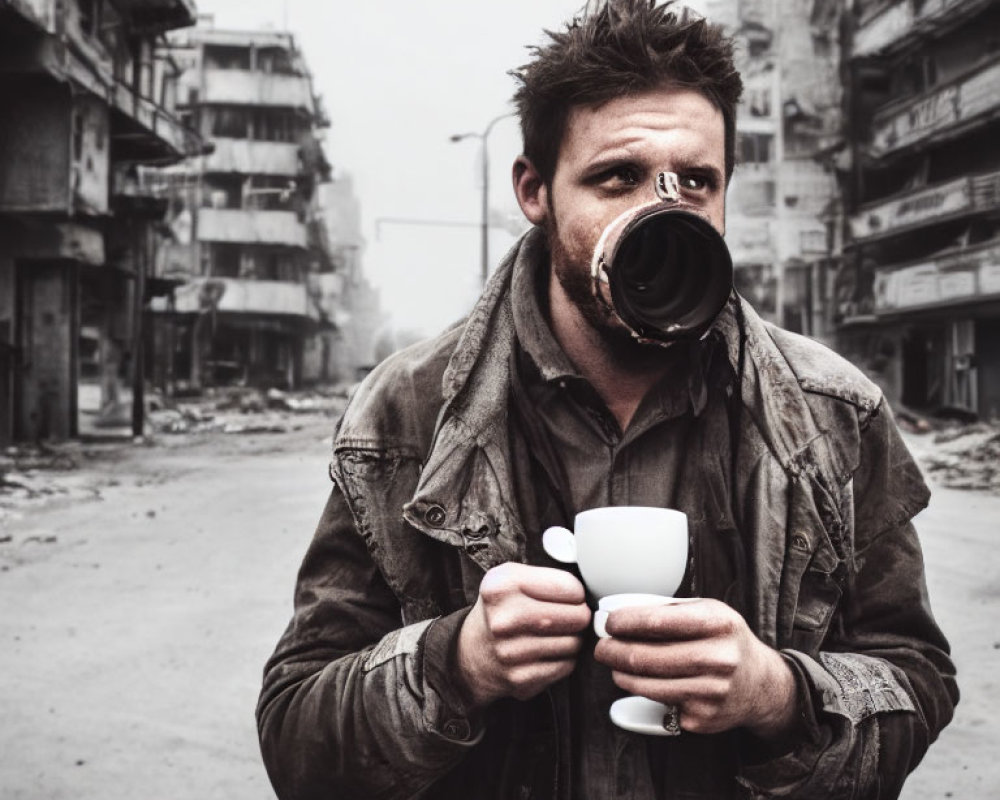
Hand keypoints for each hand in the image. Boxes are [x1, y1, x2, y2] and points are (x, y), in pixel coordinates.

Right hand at [456, 562, 590, 708]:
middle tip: (571, 615)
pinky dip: (564, 658)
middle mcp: (504, 619)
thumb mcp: (510, 578)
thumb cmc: (500, 610)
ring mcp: (511, 652)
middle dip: (580, 615)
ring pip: (573, 643)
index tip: (570, 595)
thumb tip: (587, 592)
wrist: (472, 652)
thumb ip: (545, 576)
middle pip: (576, 616)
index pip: (568, 587)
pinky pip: (565, 665)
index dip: (576, 591)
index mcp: (502, 586)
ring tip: (556, 633)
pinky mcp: (520, 677)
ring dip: (573, 638)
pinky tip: (549, 651)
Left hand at [593, 599, 797, 737]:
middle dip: (613, 651)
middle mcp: (718, 658)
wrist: (760, 684)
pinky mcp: (703, 718)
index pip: (658, 622)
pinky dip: (643, 693)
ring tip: (614, 665)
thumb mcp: (708, 612)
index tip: (609, 623)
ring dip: (620, 674)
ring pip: (646, 685)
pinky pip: (659, 704)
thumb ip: (670, 611)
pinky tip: (642, 682)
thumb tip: (620, 614)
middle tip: (602, 648)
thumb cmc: (725, 641)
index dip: (625, 623)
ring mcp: (711, 692)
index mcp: (718, 623)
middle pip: (645, 658)